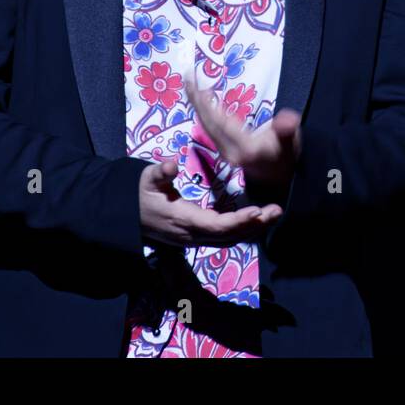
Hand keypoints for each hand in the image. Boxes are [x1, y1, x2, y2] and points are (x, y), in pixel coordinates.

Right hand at [138, 159, 282, 247]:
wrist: (128, 215)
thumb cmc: (140, 193)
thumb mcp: (146, 179)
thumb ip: (160, 172)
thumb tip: (172, 164)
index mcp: (183, 220)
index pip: (216, 225)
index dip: (238, 221)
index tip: (257, 210)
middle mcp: (192, 235)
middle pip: (229, 236)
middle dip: (255, 225)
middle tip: (277, 210)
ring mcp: (195, 239)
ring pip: (230, 239)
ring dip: (253, 229)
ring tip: (274, 214)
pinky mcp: (198, 237)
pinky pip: (225, 238)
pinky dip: (243, 231)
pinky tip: (257, 221)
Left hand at [185, 71, 302, 188]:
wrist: (277, 178)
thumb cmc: (284, 156)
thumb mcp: (290, 143)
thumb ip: (287, 131)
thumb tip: (288, 120)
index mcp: (245, 148)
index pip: (221, 123)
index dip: (208, 105)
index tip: (199, 86)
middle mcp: (229, 150)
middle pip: (208, 122)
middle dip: (196, 99)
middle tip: (188, 76)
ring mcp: (223, 150)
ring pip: (206, 124)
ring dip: (196, 103)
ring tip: (190, 83)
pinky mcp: (222, 148)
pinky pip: (208, 126)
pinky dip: (202, 110)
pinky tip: (198, 99)